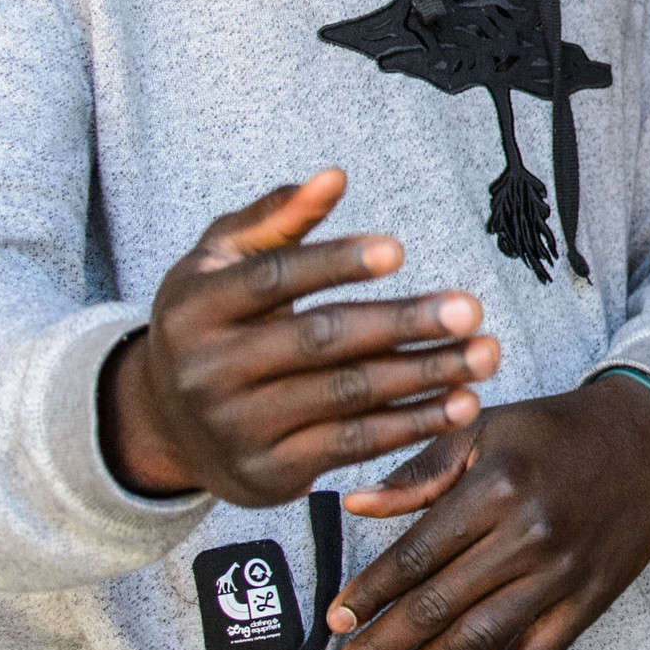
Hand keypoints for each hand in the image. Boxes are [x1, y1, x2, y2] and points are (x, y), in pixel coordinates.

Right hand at [98, 170, 498, 504]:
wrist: (165, 425)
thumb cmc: (209, 323)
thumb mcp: (221, 263)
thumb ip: (276, 218)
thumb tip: (333, 177)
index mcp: (195, 307)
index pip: (272, 280)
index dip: (335, 263)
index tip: (398, 250)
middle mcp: (209, 371)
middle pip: (321, 341)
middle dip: (403, 324)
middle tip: (469, 309)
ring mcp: (238, 427)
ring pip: (347, 396)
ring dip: (424, 376)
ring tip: (483, 355)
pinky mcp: (270, 472)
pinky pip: (353, 445)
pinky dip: (413, 424)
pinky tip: (460, 403)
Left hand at [320, 374, 649, 649]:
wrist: (647, 438)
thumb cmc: (553, 430)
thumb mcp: (484, 427)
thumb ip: (420, 470)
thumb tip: (354, 505)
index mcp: (496, 487)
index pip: (416, 554)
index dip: (369, 593)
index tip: (334, 622)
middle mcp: (528, 534)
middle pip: (440, 604)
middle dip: (381, 647)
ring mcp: (561, 573)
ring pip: (481, 638)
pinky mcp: (588, 600)